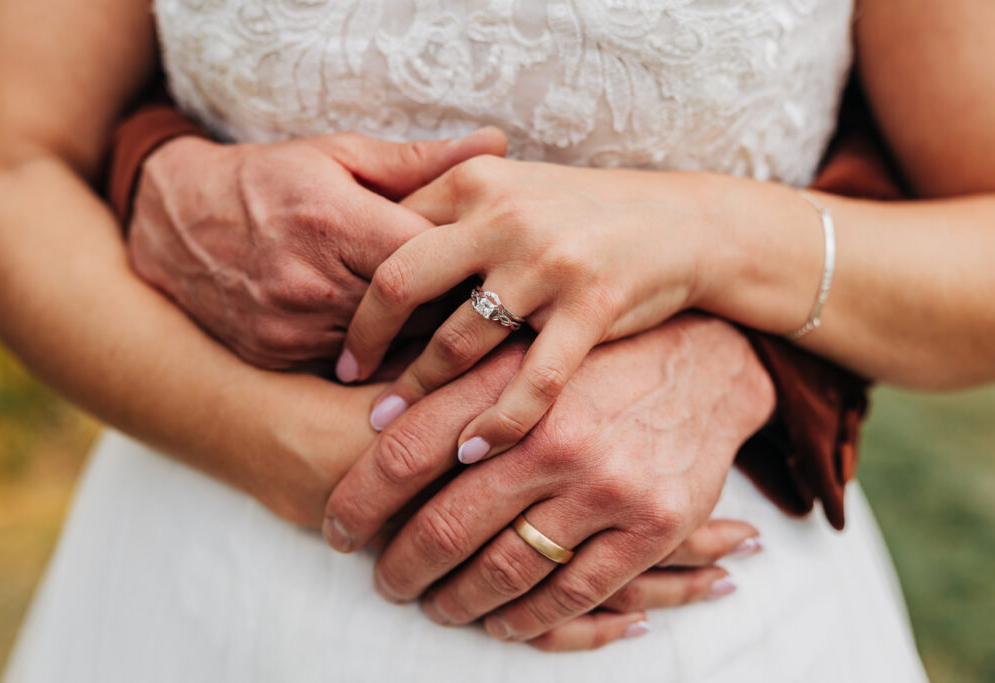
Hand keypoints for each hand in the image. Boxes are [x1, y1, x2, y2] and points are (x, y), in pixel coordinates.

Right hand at [128, 129, 506, 368]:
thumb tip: (497, 143)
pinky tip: (401, 341)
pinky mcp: (278, 355)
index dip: (471, 268)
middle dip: (457, 309)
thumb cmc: (270, 178)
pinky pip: (352, 366)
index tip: (499, 268)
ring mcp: (291, 326)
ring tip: (458, 325)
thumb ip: (421, 160)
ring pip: (389, 348)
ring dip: (423, 338)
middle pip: (416, 314)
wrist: (173, 219)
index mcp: (333, 222)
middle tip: (494, 303)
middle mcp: (310, 282)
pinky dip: (381, 355)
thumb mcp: (340, 154)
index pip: (429, 263)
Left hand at [325, 314, 774, 648]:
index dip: (359, 500)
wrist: (709, 359)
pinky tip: (502, 623)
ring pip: (504, 571)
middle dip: (401, 566)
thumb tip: (373, 420)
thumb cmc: (597, 354)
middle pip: (445, 526)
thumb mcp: (527, 347)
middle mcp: (553, 436)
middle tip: (384, 582)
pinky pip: (573, 594)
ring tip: (436, 607)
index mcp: (510, 385)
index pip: (406, 453)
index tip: (337, 530)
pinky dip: (528, 620)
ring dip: (457, 601)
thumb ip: (458, 383)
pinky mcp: (652, 525)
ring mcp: (606, 484)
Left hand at [338, 155, 717, 459]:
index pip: (387, 239)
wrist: (682, 222)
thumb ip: (450, 219)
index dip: (357, 297)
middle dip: (367, 343)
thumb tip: (372, 260)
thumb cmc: (579, 215)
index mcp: (473, 182)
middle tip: (352, 386)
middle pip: (401, 284)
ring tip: (391, 428)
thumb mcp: (511, 191)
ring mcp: (548, 262)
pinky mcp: (592, 307)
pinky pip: (532, 379)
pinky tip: (471, 450)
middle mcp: (503, 215)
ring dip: (420, 390)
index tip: (343, 344)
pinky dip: (497, 421)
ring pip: (459, 338)